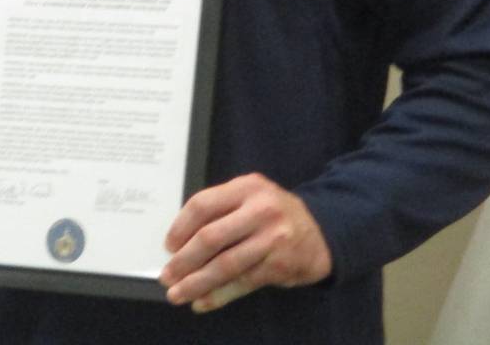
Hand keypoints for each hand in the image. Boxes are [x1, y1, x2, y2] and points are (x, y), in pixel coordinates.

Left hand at [159, 173, 330, 312]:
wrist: (322, 233)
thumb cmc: (274, 214)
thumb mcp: (250, 197)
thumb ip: (222, 210)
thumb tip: (180, 242)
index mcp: (246, 187)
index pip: (203, 204)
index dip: (181, 227)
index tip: (168, 246)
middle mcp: (260, 210)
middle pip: (212, 237)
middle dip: (184, 260)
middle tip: (166, 276)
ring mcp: (272, 239)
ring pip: (225, 265)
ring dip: (197, 282)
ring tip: (177, 294)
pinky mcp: (280, 265)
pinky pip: (242, 283)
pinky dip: (219, 295)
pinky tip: (202, 302)